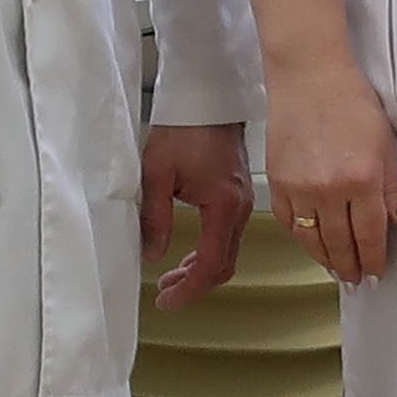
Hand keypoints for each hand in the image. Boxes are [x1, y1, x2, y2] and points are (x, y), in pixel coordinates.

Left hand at [143, 120, 249, 307]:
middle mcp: (240, 208)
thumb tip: (152, 254)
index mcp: (223, 206)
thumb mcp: (157, 172)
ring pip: (228, 253)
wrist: (208, 96)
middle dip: (195, 285)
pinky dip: (210, 252)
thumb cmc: (184, 127)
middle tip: (165, 294)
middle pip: (224, 265)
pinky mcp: (239, 195)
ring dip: (201, 270)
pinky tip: (189, 254)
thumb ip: (155, 217)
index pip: (210, 264)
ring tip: (172, 278)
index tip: (166, 301)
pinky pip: (229, 236)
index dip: (189, 289)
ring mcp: (243, 202)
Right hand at [259, 58, 396, 286]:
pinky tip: (312, 243)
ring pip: (313, 239)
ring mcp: (299, 188)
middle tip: (356, 277)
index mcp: (362, 179)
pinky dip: (302, 237)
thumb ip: (392, 189)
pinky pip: (290, 223)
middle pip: (341, 244)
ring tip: (336, 268)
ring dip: (326, 259)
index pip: (371, 235)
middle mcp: (329, 189)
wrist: (309, 76)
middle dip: (351, 265)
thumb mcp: (386, 145)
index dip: (374, 259)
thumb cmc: (350, 102)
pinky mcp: (277, 183)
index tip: (376, 271)